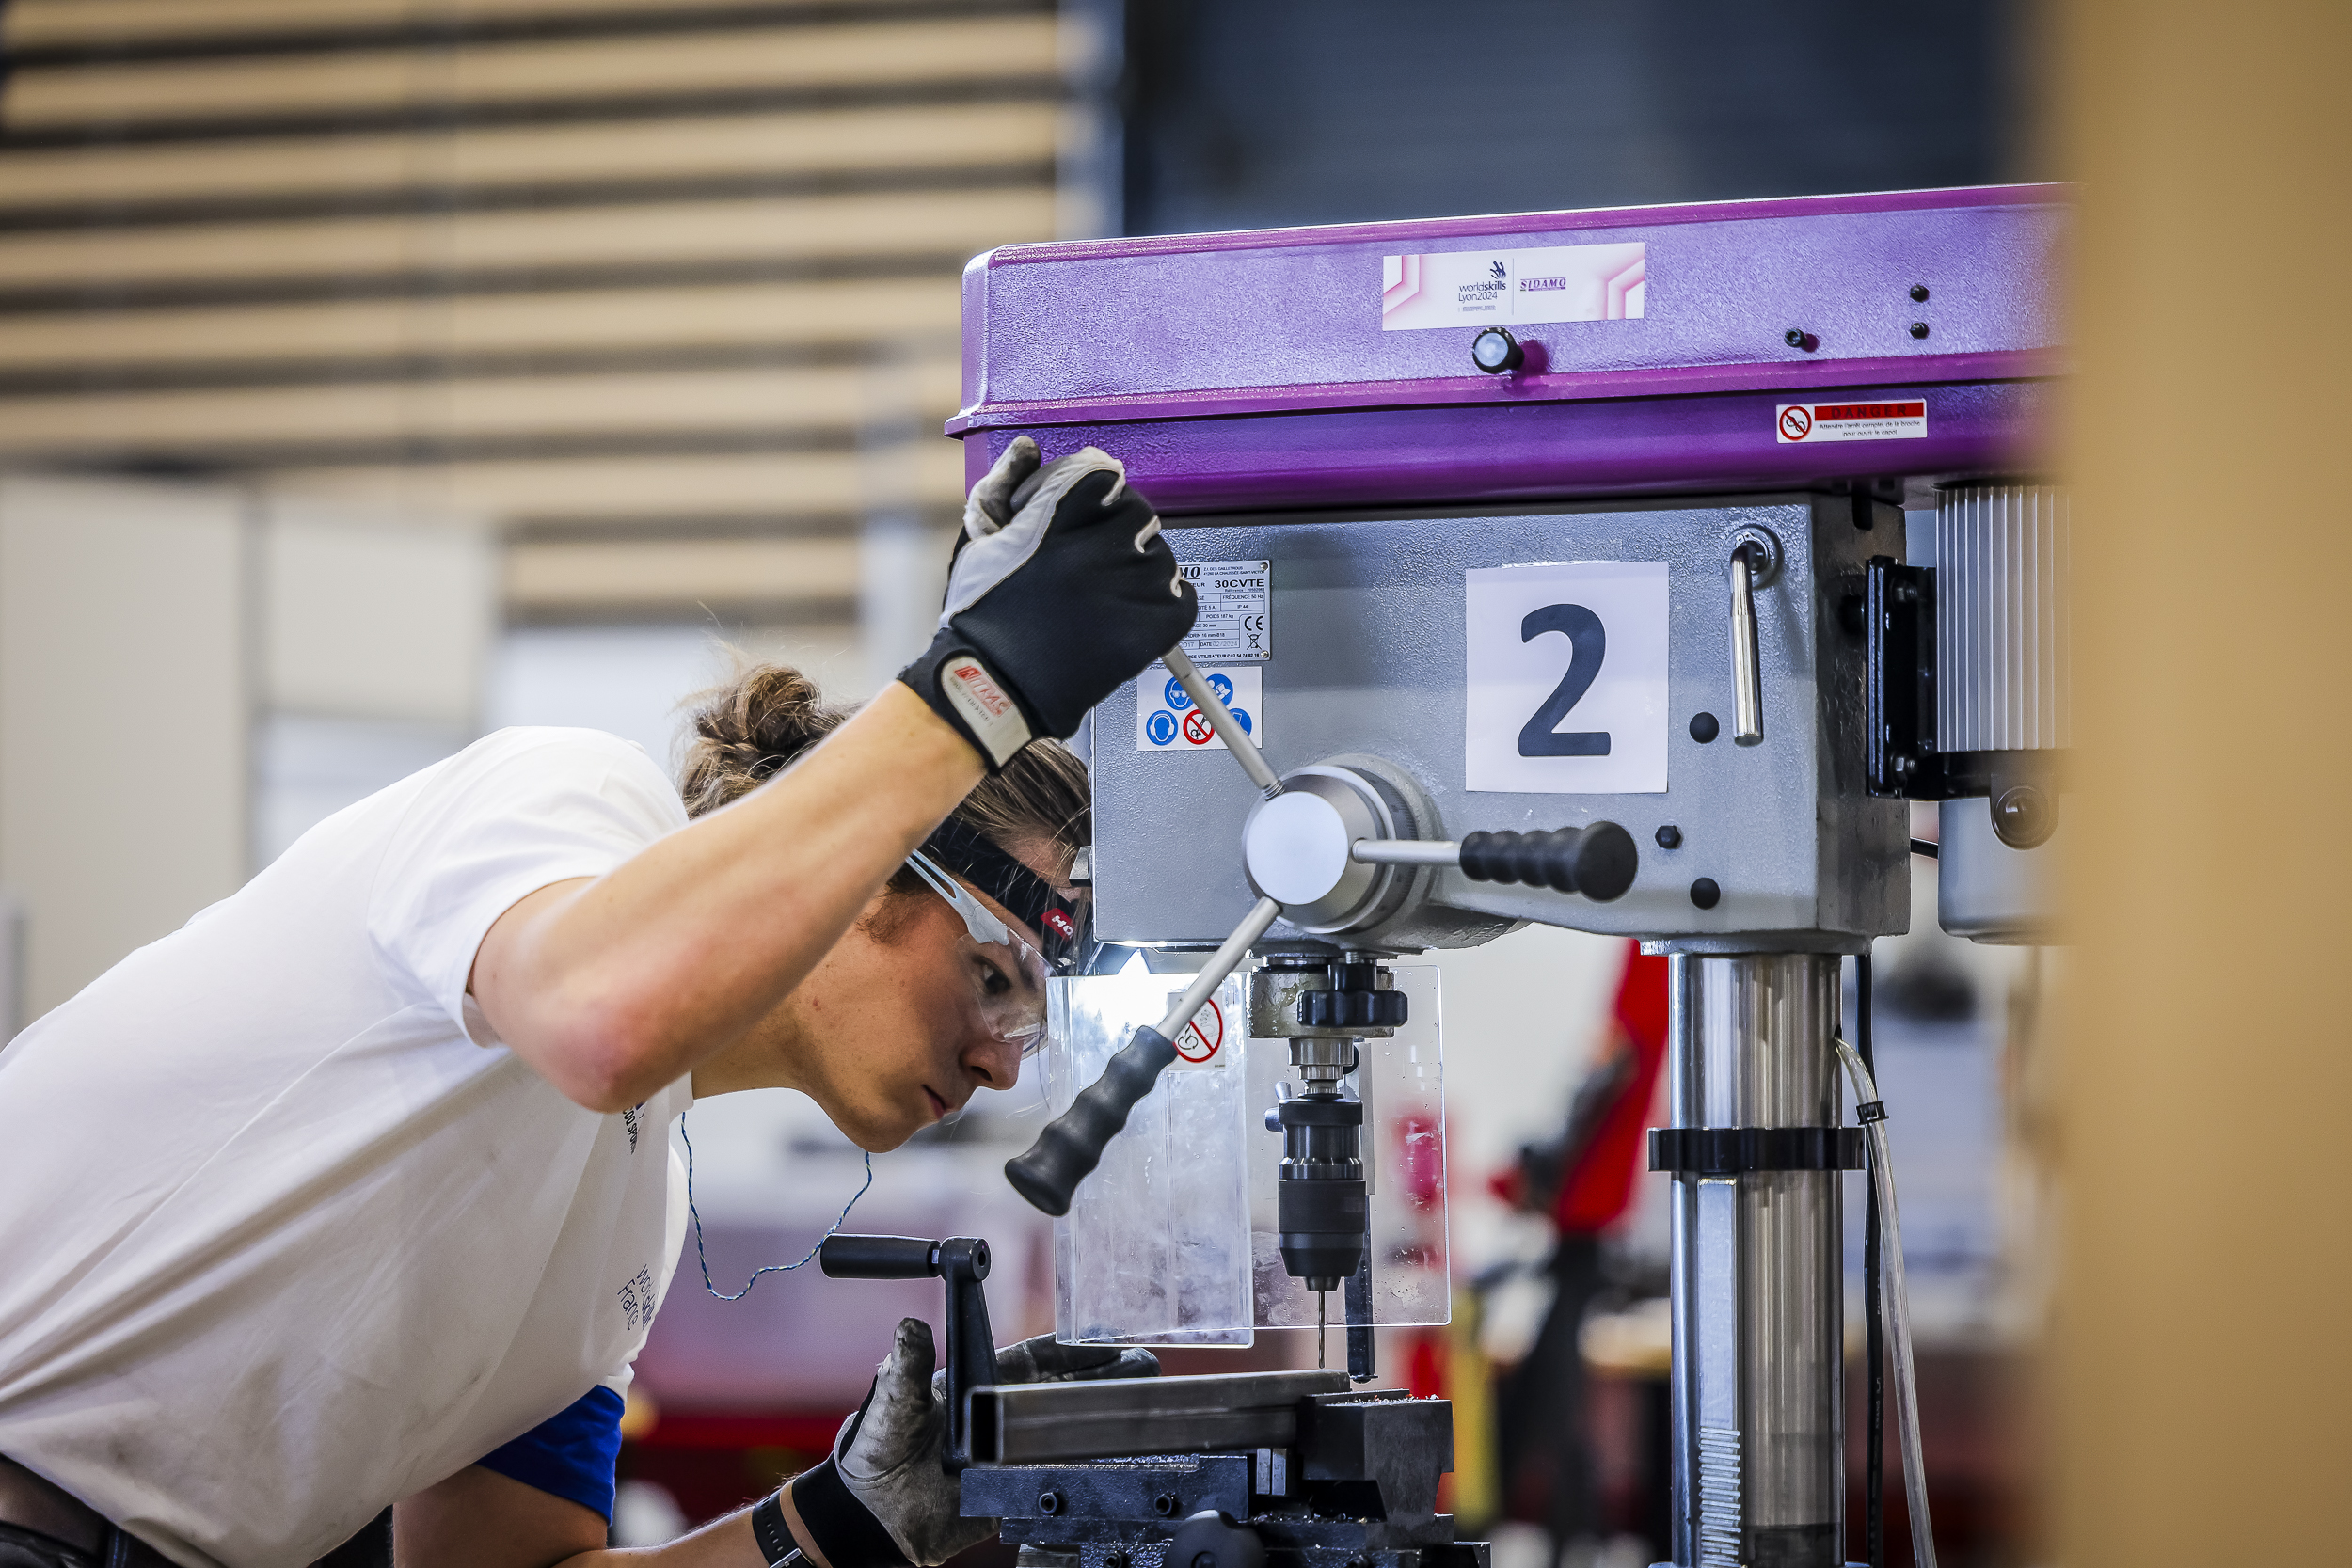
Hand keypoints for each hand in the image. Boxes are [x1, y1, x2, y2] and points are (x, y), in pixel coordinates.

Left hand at [811, 1317, 1157, 1565]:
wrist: (867, 1517)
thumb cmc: (874, 1450)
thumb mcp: (891, 1403)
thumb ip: (906, 1368)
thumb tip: (908, 1328)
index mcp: (977, 1383)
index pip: (1038, 1359)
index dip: (1076, 1349)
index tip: (1110, 1340)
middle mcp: (998, 1416)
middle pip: (1062, 1393)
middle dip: (1104, 1380)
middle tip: (1143, 1370)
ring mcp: (1007, 1455)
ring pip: (1064, 1435)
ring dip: (1100, 1424)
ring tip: (1142, 1413)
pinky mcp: (1007, 1494)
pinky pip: (1051, 1482)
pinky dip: (1080, 1474)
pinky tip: (1110, 1464)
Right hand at [900, 437, 1196, 767]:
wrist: (996, 688)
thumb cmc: (983, 618)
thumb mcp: (981, 541)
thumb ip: (1005, 487)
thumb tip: (1028, 450)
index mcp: (1056, 518)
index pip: (1104, 475)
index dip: (1094, 495)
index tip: (1085, 514)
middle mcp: (1098, 548)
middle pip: (1138, 514)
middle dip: (1117, 533)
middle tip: (1092, 563)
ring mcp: (1130, 588)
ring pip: (1161, 557)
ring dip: (1139, 571)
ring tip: (1104, 598)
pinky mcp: (1152, 627)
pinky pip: (1183, 599)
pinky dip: (1165, 606)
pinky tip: (1130, 617)